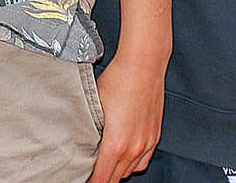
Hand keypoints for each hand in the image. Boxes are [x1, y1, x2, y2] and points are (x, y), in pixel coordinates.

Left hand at [87, 46, 162, 182]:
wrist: (143, 64)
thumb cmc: (119, 80)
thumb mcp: (94, 106)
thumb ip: (90, 131)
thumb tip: (81, 142)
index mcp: (115, 144)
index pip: (101, 179)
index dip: (90, 182)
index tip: (83, 179)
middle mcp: (133, 148)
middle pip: (115, 179)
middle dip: (102, 178)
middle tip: (91, 173)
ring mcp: (146, 143)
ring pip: (130, 171)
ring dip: (118, 171)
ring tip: (106, 165)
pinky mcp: (155, 136)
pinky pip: (143, 161)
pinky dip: (133, 164)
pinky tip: (125, 157)